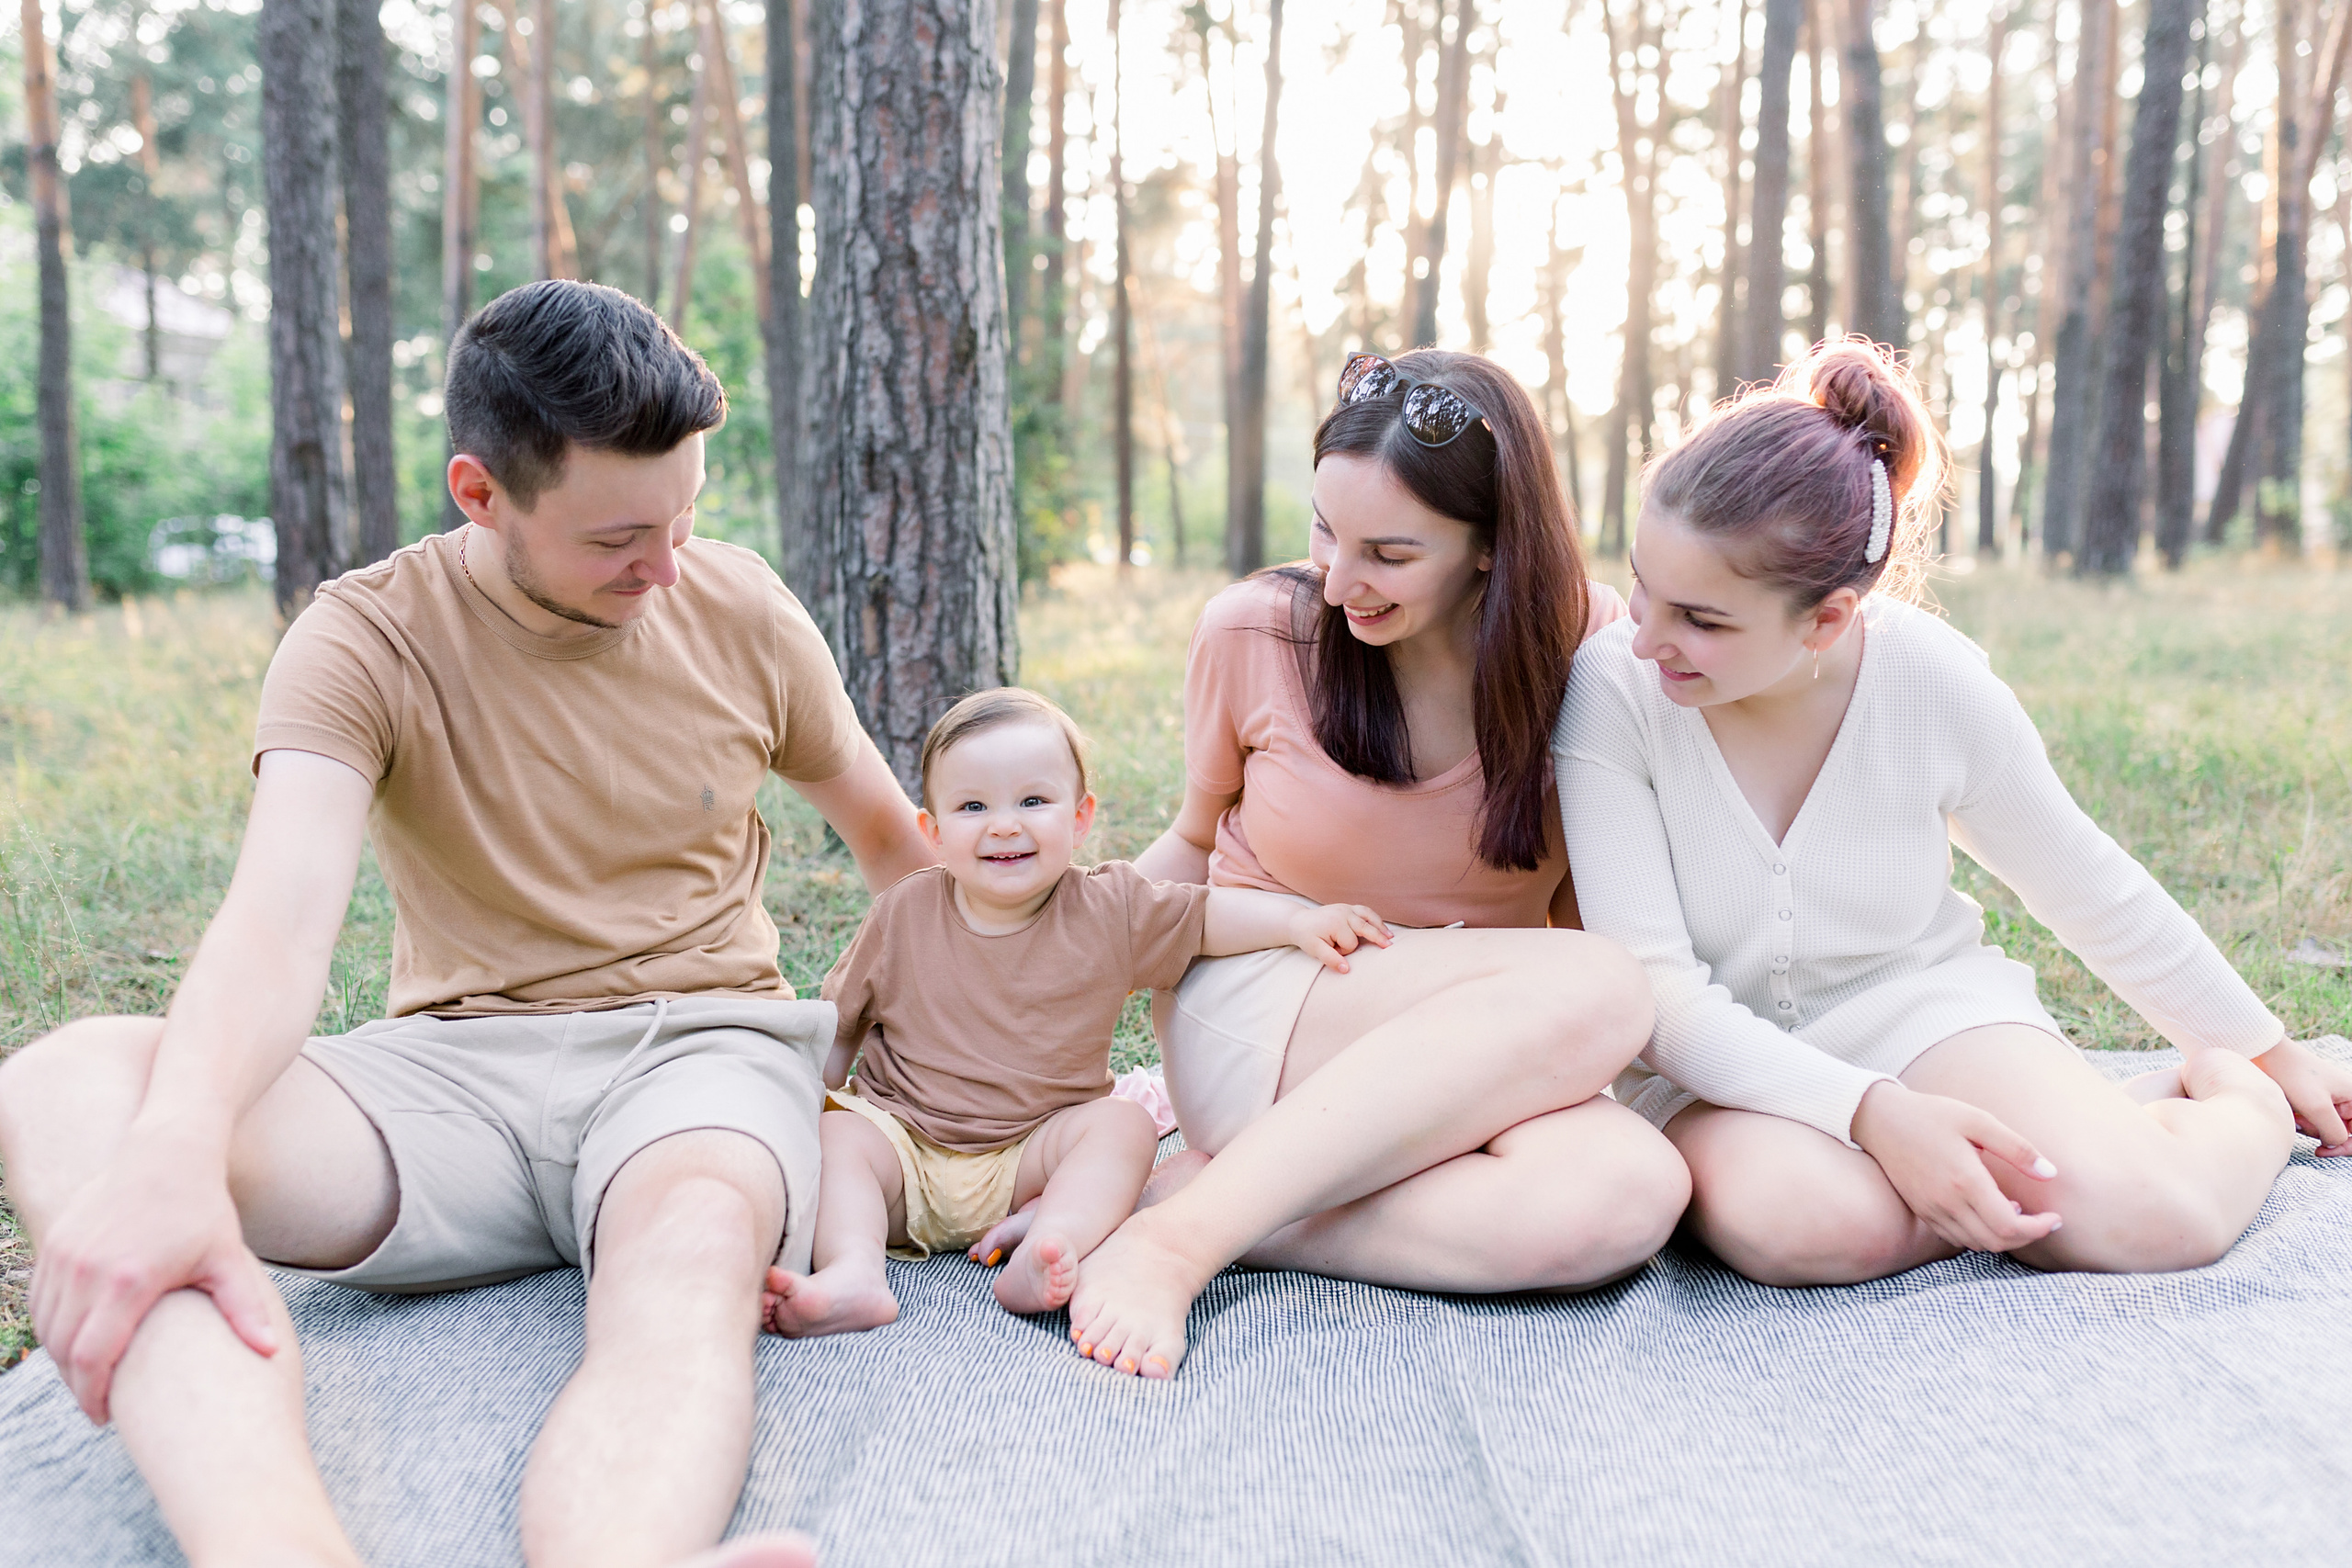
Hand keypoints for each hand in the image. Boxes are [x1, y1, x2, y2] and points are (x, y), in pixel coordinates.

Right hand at [27, 1129, 280, 1423]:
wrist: (167, 1154)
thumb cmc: (202, 1209)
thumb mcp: (227, 1259)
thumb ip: (245, 1309)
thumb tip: (271, 1353)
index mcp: (129, 1280)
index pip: (93, 1359)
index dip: (93, 1396)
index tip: (106, 1417)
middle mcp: (87, 1270)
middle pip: (64, 1351)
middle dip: (77, 1385)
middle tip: (99, 1403)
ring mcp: (64, 1255)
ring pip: (47, 1327)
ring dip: (62, 1359)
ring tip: (89, 1376)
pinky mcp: (53, 1243)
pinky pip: (40, 1301)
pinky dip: (51, 1328)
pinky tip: (75, 1341)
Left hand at [1288, 903, 1392, 972]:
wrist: (1299, 922)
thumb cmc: (1307, 936)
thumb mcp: (1315, 950)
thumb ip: (1330, 959)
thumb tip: (1346, 970)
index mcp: (1336, 923)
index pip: (1351, 943)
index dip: (1345, 951)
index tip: (1333, 950)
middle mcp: (1343, 913)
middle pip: (1364, 927)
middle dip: (1377, 937)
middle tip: (1389, 946)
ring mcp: (1347, 908)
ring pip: (1368, 916)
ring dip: (1379, 926)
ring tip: (1390, 937)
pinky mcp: (1348, 907)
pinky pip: (1365, 911)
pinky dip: (1375, 919)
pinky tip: (1382, 927)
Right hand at [1849, 1080, 2063, 1254]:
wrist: (1880, 1119)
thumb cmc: (1932, 1115)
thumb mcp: (1978, 1120)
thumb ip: (2017, 1148)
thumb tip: (2051, 1173)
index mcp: (1965, 1180)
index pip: (2010, 1226)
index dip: (2039, 1229)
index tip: (2055, 1217)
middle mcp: (1947, 1202)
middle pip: (1996, 1242)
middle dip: (2026, 1237)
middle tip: (2043, 1221)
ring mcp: (1931, 1210)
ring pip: (1977, 1244)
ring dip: (2003, 1238)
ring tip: (2017, 1213)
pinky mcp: (1922, 1212)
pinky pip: (1957, 1238)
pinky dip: (1980, 1235)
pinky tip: (1988, 1212)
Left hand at [2254, 1038, 2351, 1154]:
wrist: (2267, 1054)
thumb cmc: (2292, 1075)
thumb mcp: (2316, 1107)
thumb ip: (2334, 1132)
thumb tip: (2335, 1144)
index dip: (2346, 1147)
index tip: (2321, 1151)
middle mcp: (2348, 1097)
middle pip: (2341, 1132)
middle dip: (2319, 1131)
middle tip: (2300, 1121)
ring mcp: (2332, 1099)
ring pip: (2325, 1128)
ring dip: (2308, 1126)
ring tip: (2293, 1111)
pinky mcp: (2316, 1099)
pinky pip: (2314, 1120)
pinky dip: (2302, 1120)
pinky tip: (2291, 1111)